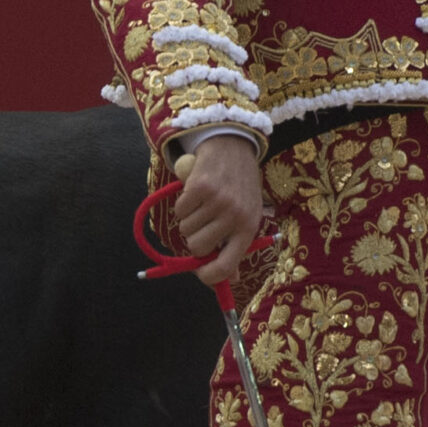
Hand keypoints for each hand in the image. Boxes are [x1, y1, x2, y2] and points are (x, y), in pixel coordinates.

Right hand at [171, 136, 265, 287]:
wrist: (233, 147)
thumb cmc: (240, 187)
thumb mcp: (247, 216)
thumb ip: (236, 247)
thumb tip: (230, 279)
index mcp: (248, 229)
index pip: (226, 266)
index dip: (209, 276)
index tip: (200, 273)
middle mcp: (235, 216)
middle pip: (198, 248)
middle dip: (194, 239)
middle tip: (203, 224)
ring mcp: (217, 201)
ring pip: (186, 229)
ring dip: (189, 219)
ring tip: (203, 204)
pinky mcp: (200, 187)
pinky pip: (179, 211)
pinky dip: (182, 204)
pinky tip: (196, 193)